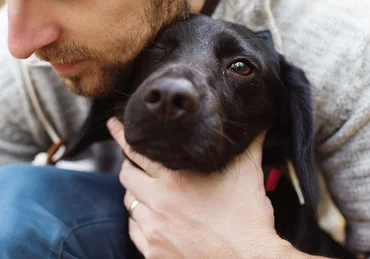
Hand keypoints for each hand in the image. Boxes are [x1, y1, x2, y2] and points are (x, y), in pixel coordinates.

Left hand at [107, 117, 294, 258]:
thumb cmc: (248, 219)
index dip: (122, 135)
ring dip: (137, 195)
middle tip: (139, 165)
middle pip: (126, 176)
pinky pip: (135, 231)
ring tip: (152, 192)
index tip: (113, 125)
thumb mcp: (249, 173)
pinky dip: (140, 222)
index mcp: (176, 178)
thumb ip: (248, 144)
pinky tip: (154, 219)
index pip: (137, 150)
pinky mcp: (154, 253)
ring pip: (130, 203)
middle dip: (130, 167)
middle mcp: (159, 202)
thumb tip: (256, 122)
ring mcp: (154, 229)